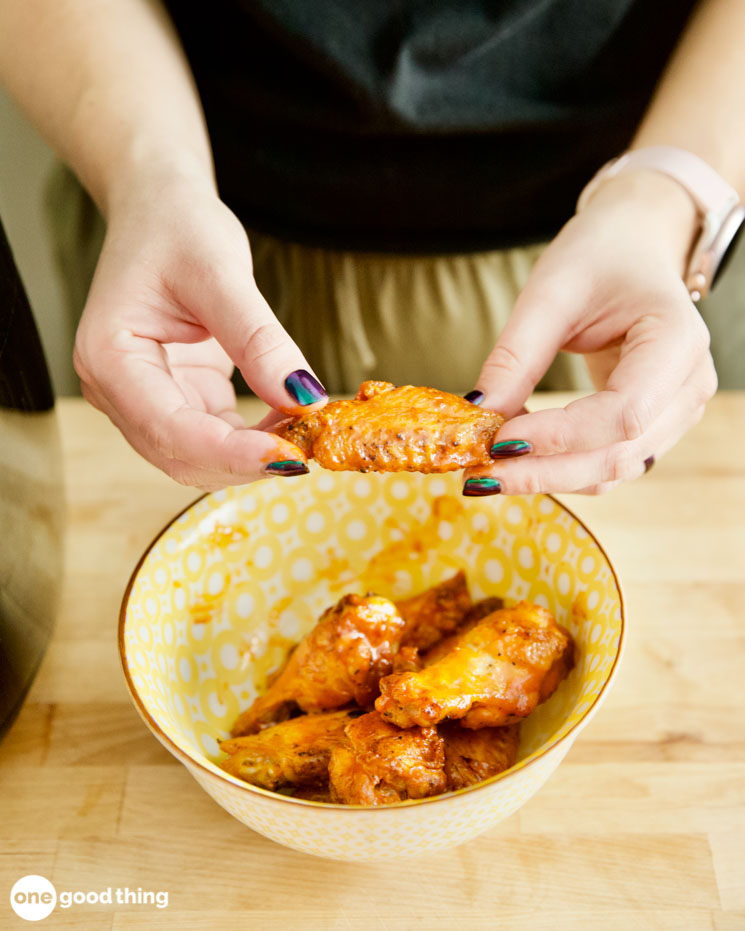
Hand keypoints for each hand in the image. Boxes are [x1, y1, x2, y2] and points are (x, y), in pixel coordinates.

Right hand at [73, 166, 326, 489]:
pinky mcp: (176, 399)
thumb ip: (259, 339)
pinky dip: (254, 438)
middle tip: (309, 448)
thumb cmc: (177, 228)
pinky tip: (290, 420)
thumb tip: (303, 397)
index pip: (168, 429)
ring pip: (199, 457)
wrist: (160, 211)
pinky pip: (216, 437)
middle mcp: (117, 390)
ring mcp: (144, 399)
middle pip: (181, 456)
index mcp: (109, 358)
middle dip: (245, 461)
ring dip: (252, 455)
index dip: (230, 452)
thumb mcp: (221, 272)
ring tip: (305, 431)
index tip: (288, 455)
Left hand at [464, 170, 717, 495]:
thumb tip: (479, 414)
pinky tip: (515, 462)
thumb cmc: (599, 257)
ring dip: (548, 478)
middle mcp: (688, 386)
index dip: (559, 436)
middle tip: (480, 475)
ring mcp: (676, 412)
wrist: (634, 249)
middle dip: (544, 471)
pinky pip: (606, 463)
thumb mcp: (551, 292)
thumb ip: (516, 356)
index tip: (498, 440)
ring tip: (488, 473)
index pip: (623, 411)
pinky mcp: (652, 427)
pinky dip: (559, 469)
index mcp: (677, 340)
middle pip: (618, 454)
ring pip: (612, 470)